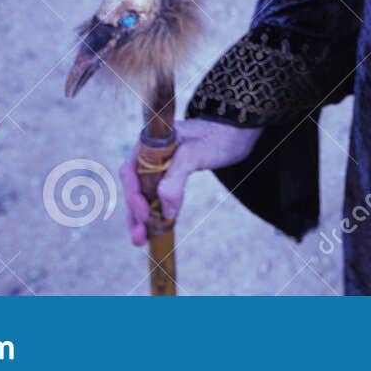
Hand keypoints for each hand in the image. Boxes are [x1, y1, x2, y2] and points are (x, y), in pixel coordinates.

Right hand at [121, 118, 261, 246]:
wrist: (239, 130)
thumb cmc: (218, 135)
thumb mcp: (195, 154)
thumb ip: (175, 179)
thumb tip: (163, 210)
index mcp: (151, 142)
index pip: (131, 171)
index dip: (133, 195)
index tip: (145, 214)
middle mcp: (151, 154)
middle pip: (135, 187)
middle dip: (135, 214)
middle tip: (139, 238)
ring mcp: (161, 165)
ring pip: (145, 194)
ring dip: (142, 218)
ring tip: (141, 240)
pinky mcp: (173, 175)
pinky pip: (159, 195)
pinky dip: (157, 211)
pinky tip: (157, 228)